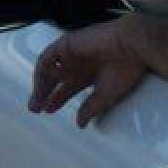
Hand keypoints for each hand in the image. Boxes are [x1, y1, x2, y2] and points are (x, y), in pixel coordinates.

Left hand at [29, 19, 148, 126]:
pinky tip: (39, 81)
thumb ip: (90, 108)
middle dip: (44, 93)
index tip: (47, 111)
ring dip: (41, 83)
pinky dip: (42, 68)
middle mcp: (79, 63)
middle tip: (35, 109)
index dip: (57, 100)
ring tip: (36, 99)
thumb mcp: (105, 94)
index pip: (67, 88)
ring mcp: (73, 52)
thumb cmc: (125, 68)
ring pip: (50, 68)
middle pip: (56, 79)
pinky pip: (49, 55)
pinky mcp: (68, 43)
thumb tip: (80, 124)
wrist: (131, 45)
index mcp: (89, 73)